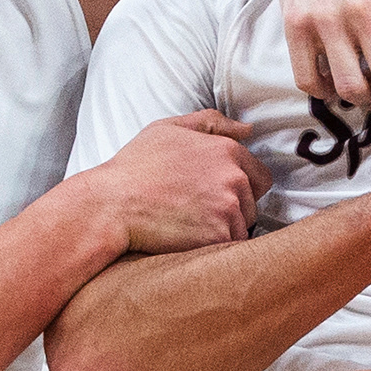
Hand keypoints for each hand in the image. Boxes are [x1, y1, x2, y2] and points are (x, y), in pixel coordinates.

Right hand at [84, 111, 269, 254]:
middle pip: (252, 203)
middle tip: (196, 211)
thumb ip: (212, 123)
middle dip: (232, 208)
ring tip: (189, 224)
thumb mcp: (168, 129)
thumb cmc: (134, 167)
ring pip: (242, 226)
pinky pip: (230, 246)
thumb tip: (247, 130)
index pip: (259, 176)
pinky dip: (214, 247)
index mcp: (227, 150)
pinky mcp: (219, 236)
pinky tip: (189, 239)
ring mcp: (229, 207)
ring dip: (224, 229)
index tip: (215, 195)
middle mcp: (234, 177)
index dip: (240, 188)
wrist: (111, 205)